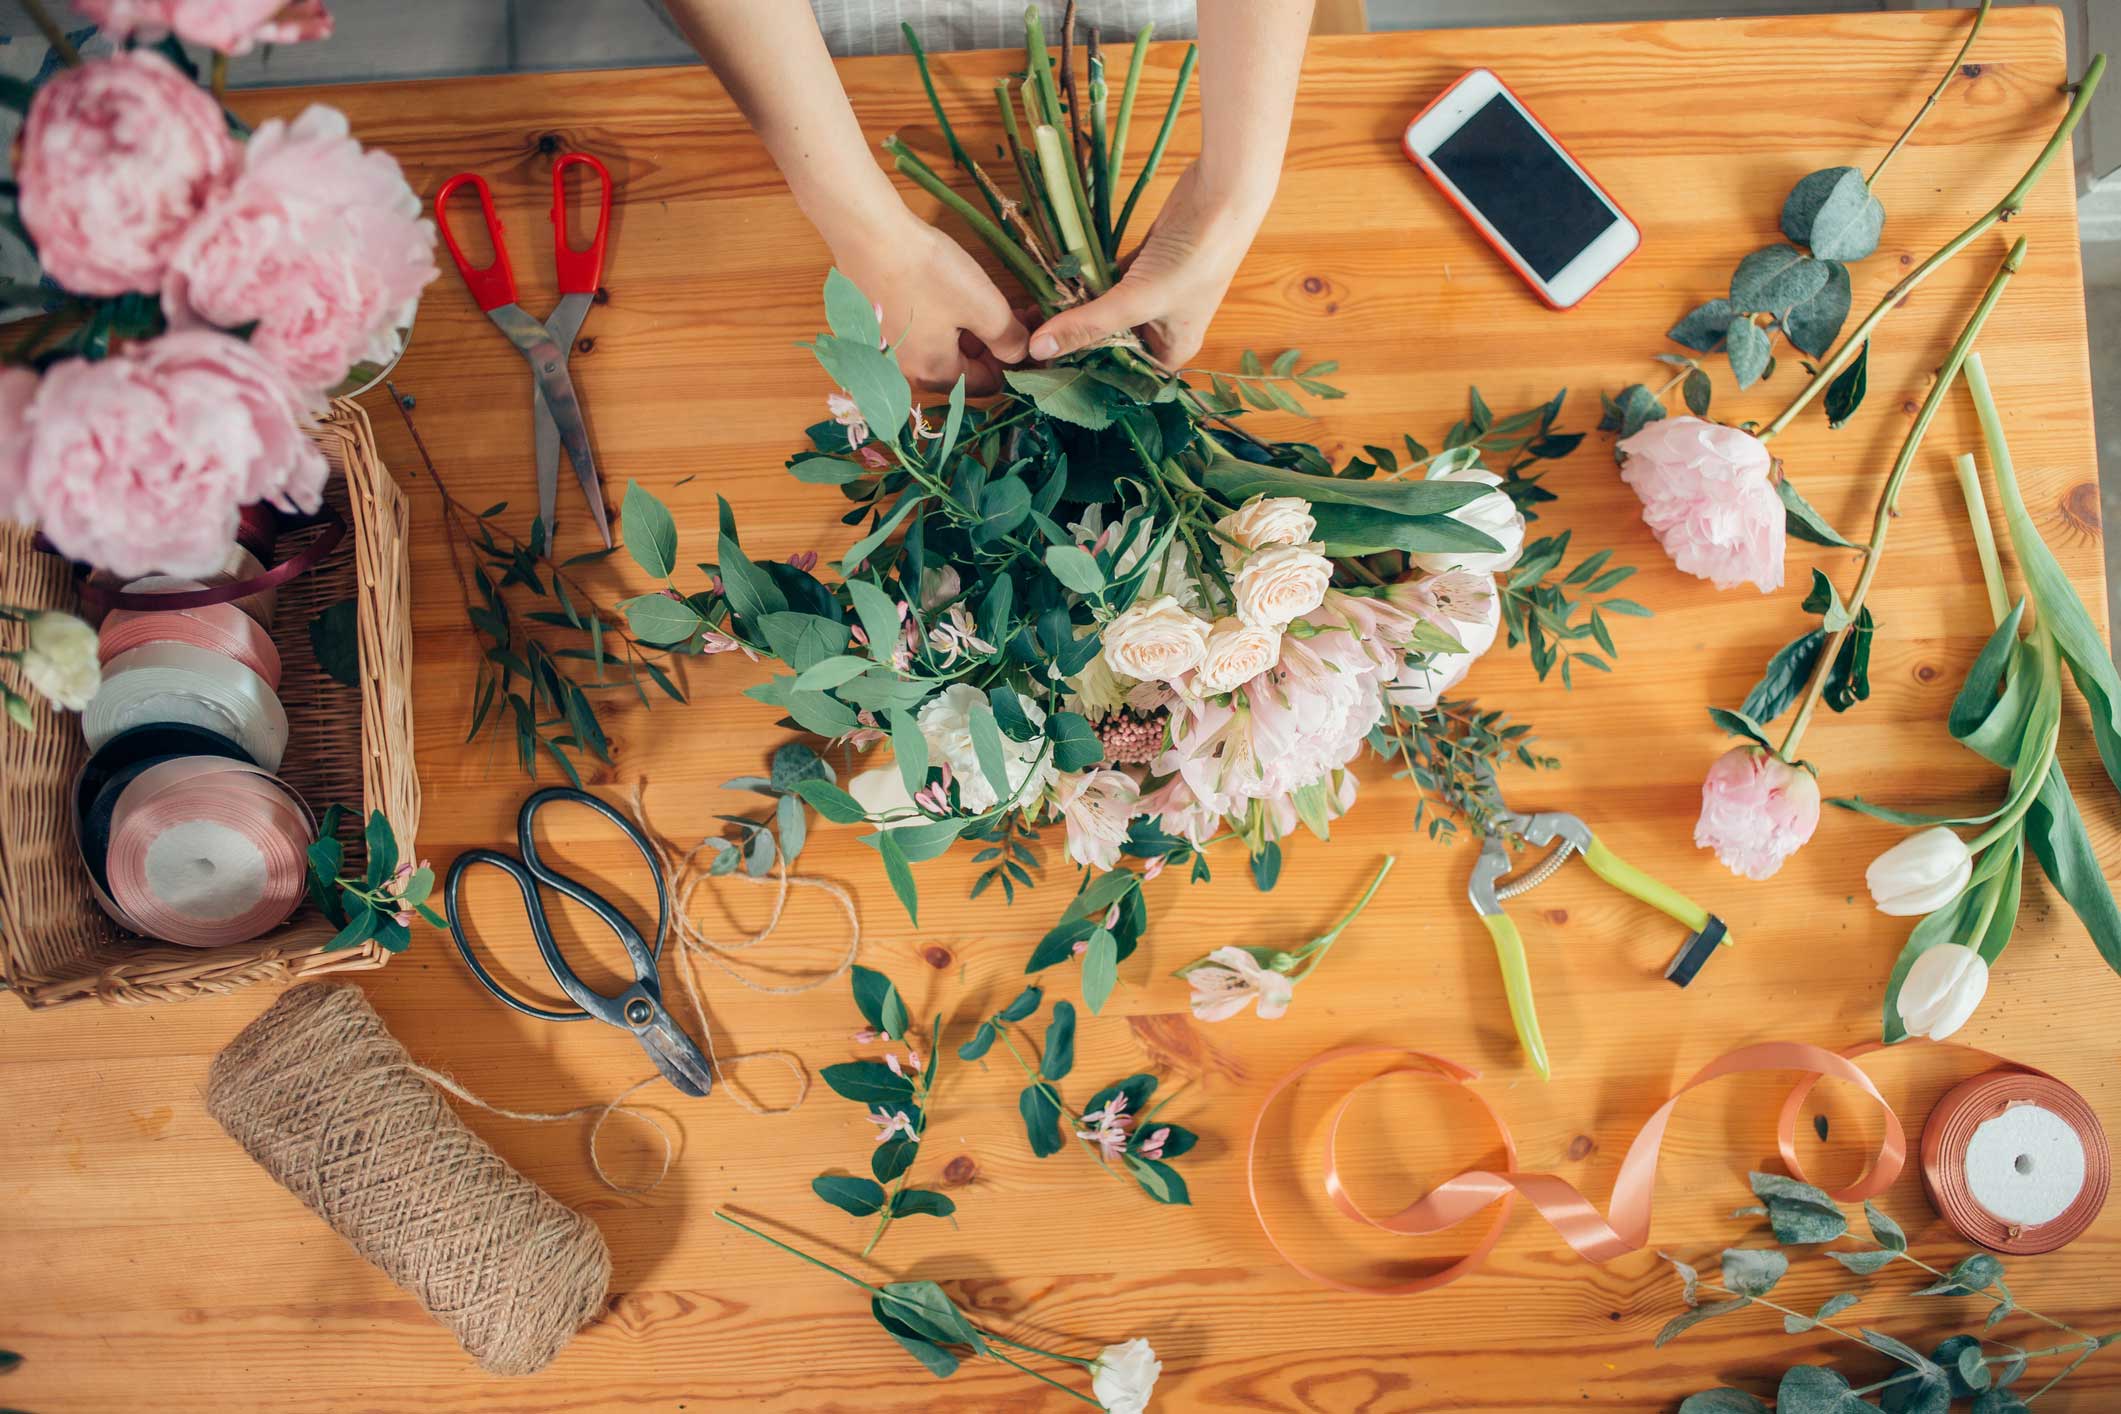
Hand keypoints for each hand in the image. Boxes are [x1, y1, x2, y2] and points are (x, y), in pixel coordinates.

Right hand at [830, 208, 1029, 393]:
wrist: (867, 233)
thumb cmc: (928, 272)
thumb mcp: (984, 307)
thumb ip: (1009, 340)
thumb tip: (1019, 354)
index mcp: (934, 374)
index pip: (987, 384)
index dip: (1013, 359)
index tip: (1025, 327)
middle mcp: (904, 373)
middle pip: (962, 369)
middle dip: (990, 343)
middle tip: (1009, 310)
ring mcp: (884, 350)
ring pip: (938, 349)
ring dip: (965, 331)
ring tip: (979, 298)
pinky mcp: (871, 326)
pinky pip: (915, 333)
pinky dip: (936, 320)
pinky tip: (941, 291)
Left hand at [1025, 163, 1263, 367]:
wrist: (1222, 196)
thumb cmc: (1195, 258)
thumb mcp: (1138, 298)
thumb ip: (1088, 324)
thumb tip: (1038, 349)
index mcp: (1170, 351)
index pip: (1122, 378)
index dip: (1083, 377)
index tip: (1042, 374)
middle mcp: (1161, 329)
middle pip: (1108, 345)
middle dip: (1072, 342)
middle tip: (1028, 341)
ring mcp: (1151, 296)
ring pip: (1103, 312)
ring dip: (1072, 311)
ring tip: (1031, 314)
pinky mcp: (1141, 266)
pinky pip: (1105, 284)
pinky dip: (1083, 283)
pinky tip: (1051, 285)